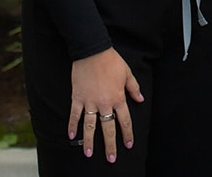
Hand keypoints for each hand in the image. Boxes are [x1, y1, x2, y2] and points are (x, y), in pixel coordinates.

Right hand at [67, 48, 143, 162]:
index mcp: (118, 97)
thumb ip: (133, 88)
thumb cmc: (111, 61)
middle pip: (108, 128)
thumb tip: (140, 99)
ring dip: (89, 141)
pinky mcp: (77, 98)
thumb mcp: (127, 73)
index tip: (128, 145)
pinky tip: (71, 136)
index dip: (127, 134)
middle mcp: (104, 103)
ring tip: (89, 154)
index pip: (124, 120)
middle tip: (111, 159)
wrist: (92, 51)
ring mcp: (89, 101)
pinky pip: (74, 115)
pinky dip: (72, 125)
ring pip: (90, 126)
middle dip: (110, 145)